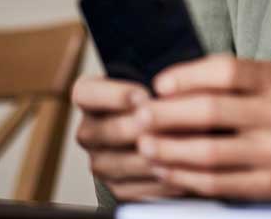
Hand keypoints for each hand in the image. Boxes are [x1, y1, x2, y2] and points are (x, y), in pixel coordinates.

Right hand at [70, 77, 185, 199]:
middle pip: (109, 131)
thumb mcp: (148, 82)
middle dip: (141, 128)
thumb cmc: (154, 97)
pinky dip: (161, 180)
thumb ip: (154, 84)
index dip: (116, 95)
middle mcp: (87, 132)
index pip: (88, 94)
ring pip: (124, 163)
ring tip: (184, 147)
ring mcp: (98, 162)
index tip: (144, 96)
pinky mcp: (113, 188)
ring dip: (156, 156)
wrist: (155, 132)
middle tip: (166, 124)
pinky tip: (183, 169)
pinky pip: (136, 188)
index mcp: (87, 98)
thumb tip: (170, 91)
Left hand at [133, 54, 270, 199]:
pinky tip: (168, 172)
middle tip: (139, 116)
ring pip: (209, 152)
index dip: (186, 77)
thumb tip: (179, 81)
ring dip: (169, 151)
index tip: (159, 84)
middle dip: (166, 115)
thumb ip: (239, 79)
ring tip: (145, 146)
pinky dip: (187, 178)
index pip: (226, 72)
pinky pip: (219, 183)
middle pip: (211, 112)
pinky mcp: (270, 185)